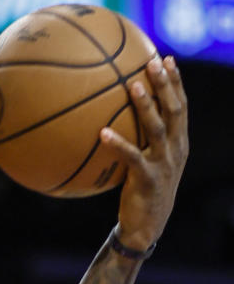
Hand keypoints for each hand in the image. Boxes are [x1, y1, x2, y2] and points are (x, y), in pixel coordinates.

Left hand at [101, 56, 188, 250]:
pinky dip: (118, 144)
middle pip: (175, 110)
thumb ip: (138, 141)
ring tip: (132, 86)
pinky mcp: (148, 178)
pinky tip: (102, 133)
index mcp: (178, 142)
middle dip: (166, 84)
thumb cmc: (141, 191)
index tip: (165, 58)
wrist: (146, 225)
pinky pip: (131, 157)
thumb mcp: (146, 163)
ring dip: (146, 105)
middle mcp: (176, 149)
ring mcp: (164, 163)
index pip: (180, 106)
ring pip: (157, 128)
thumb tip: (109, 119)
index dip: (175, 82)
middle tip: (152, 62)